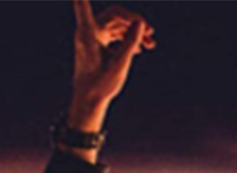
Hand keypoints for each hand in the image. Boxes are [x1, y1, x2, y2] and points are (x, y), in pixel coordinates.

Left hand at [68, 0, 154, 133]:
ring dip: (134, 31)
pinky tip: (140, 48)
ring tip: (151, 44)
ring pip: (117, 26)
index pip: (84, 4)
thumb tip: (140, 23)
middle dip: (134, 21)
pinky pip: (114, 35)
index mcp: (88, 32)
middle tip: (151, 32)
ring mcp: (93, 38)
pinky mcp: (97, 45)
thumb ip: (130, 42)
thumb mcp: (120, 64)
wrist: (89, 100)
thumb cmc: (101, 84)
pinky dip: (127, 38)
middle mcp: (89, 31)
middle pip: (115, 15)